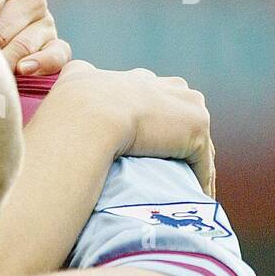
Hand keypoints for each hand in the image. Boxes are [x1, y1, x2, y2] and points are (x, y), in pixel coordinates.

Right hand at [51, 60, 215, 194]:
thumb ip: (77, 74)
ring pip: (196, 142)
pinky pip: (201, 164)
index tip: (147, 146)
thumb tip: (74, 73)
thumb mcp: (73, 78)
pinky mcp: (195, 131)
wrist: (89, 115)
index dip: (152, 123)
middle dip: (180, 141)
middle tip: (169, 172)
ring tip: (184, 192)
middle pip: (182, 117)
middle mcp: (167, 86)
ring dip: (191, 166)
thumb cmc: (74, 104)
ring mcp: (186, 107)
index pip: (156, 99)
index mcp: (140, 79)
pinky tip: (193, 202)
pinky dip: (198, 184)